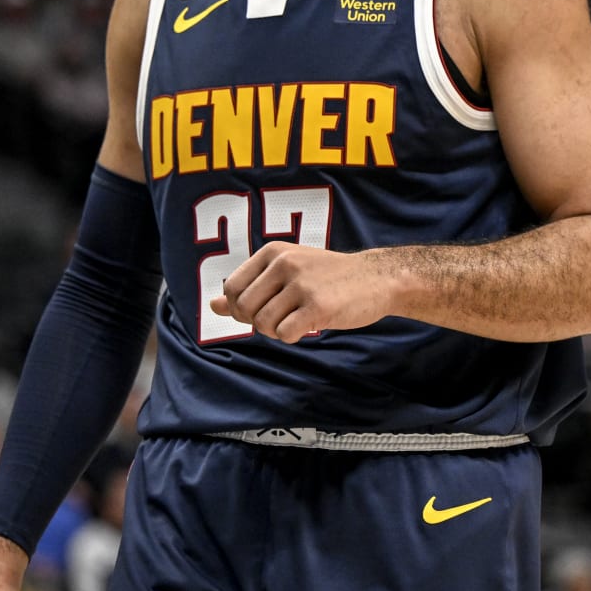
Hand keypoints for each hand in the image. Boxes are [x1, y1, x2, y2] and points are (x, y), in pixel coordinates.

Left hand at [210, 243, 388, 342]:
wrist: (377, 278)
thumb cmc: (328, 278)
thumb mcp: (287, 273)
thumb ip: (250, 289)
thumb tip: (213, 306)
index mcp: (274, 252)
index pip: (233, 288)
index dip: (243, 307)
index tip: (267, 306)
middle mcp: (285, 264)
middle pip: (245, 309)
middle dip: (259, 321)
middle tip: (284, 316)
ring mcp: (302, 285)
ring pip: (263, 324)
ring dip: (278, 331)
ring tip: (298, 319)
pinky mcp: (318, 306)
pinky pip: (284, 335)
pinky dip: (293, 337)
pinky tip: (310, 325)